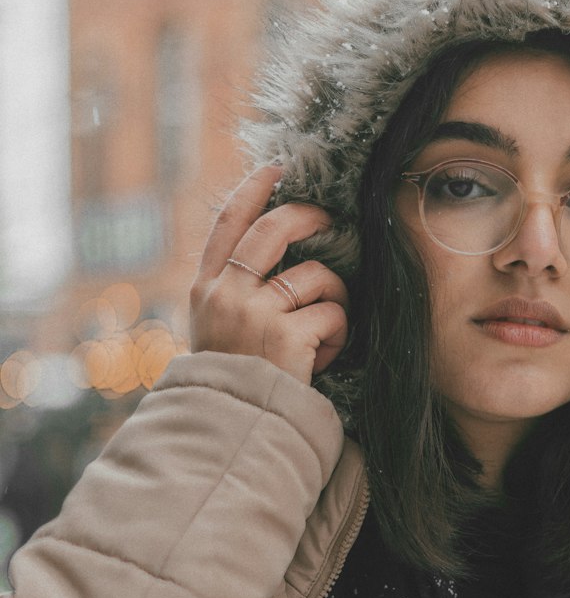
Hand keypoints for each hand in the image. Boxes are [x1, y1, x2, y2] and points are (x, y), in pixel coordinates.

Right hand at [189, 166, 349, 386]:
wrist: (230, 428)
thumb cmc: (232, 381)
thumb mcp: (214, 330)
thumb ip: (232, 293)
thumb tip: (275, 255)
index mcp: (205, 288)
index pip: (227, 223)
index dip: (252, 190)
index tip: (275, 169)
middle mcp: (226, 293)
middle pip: (274, 229)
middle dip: (308, 216)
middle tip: (329, 220)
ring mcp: (254, 313)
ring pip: (316, 276)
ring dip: (333, 298)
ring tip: (324, 331)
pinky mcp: (286, 335)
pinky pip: (332, 314)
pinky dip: (337, 336)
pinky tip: (321, 358)